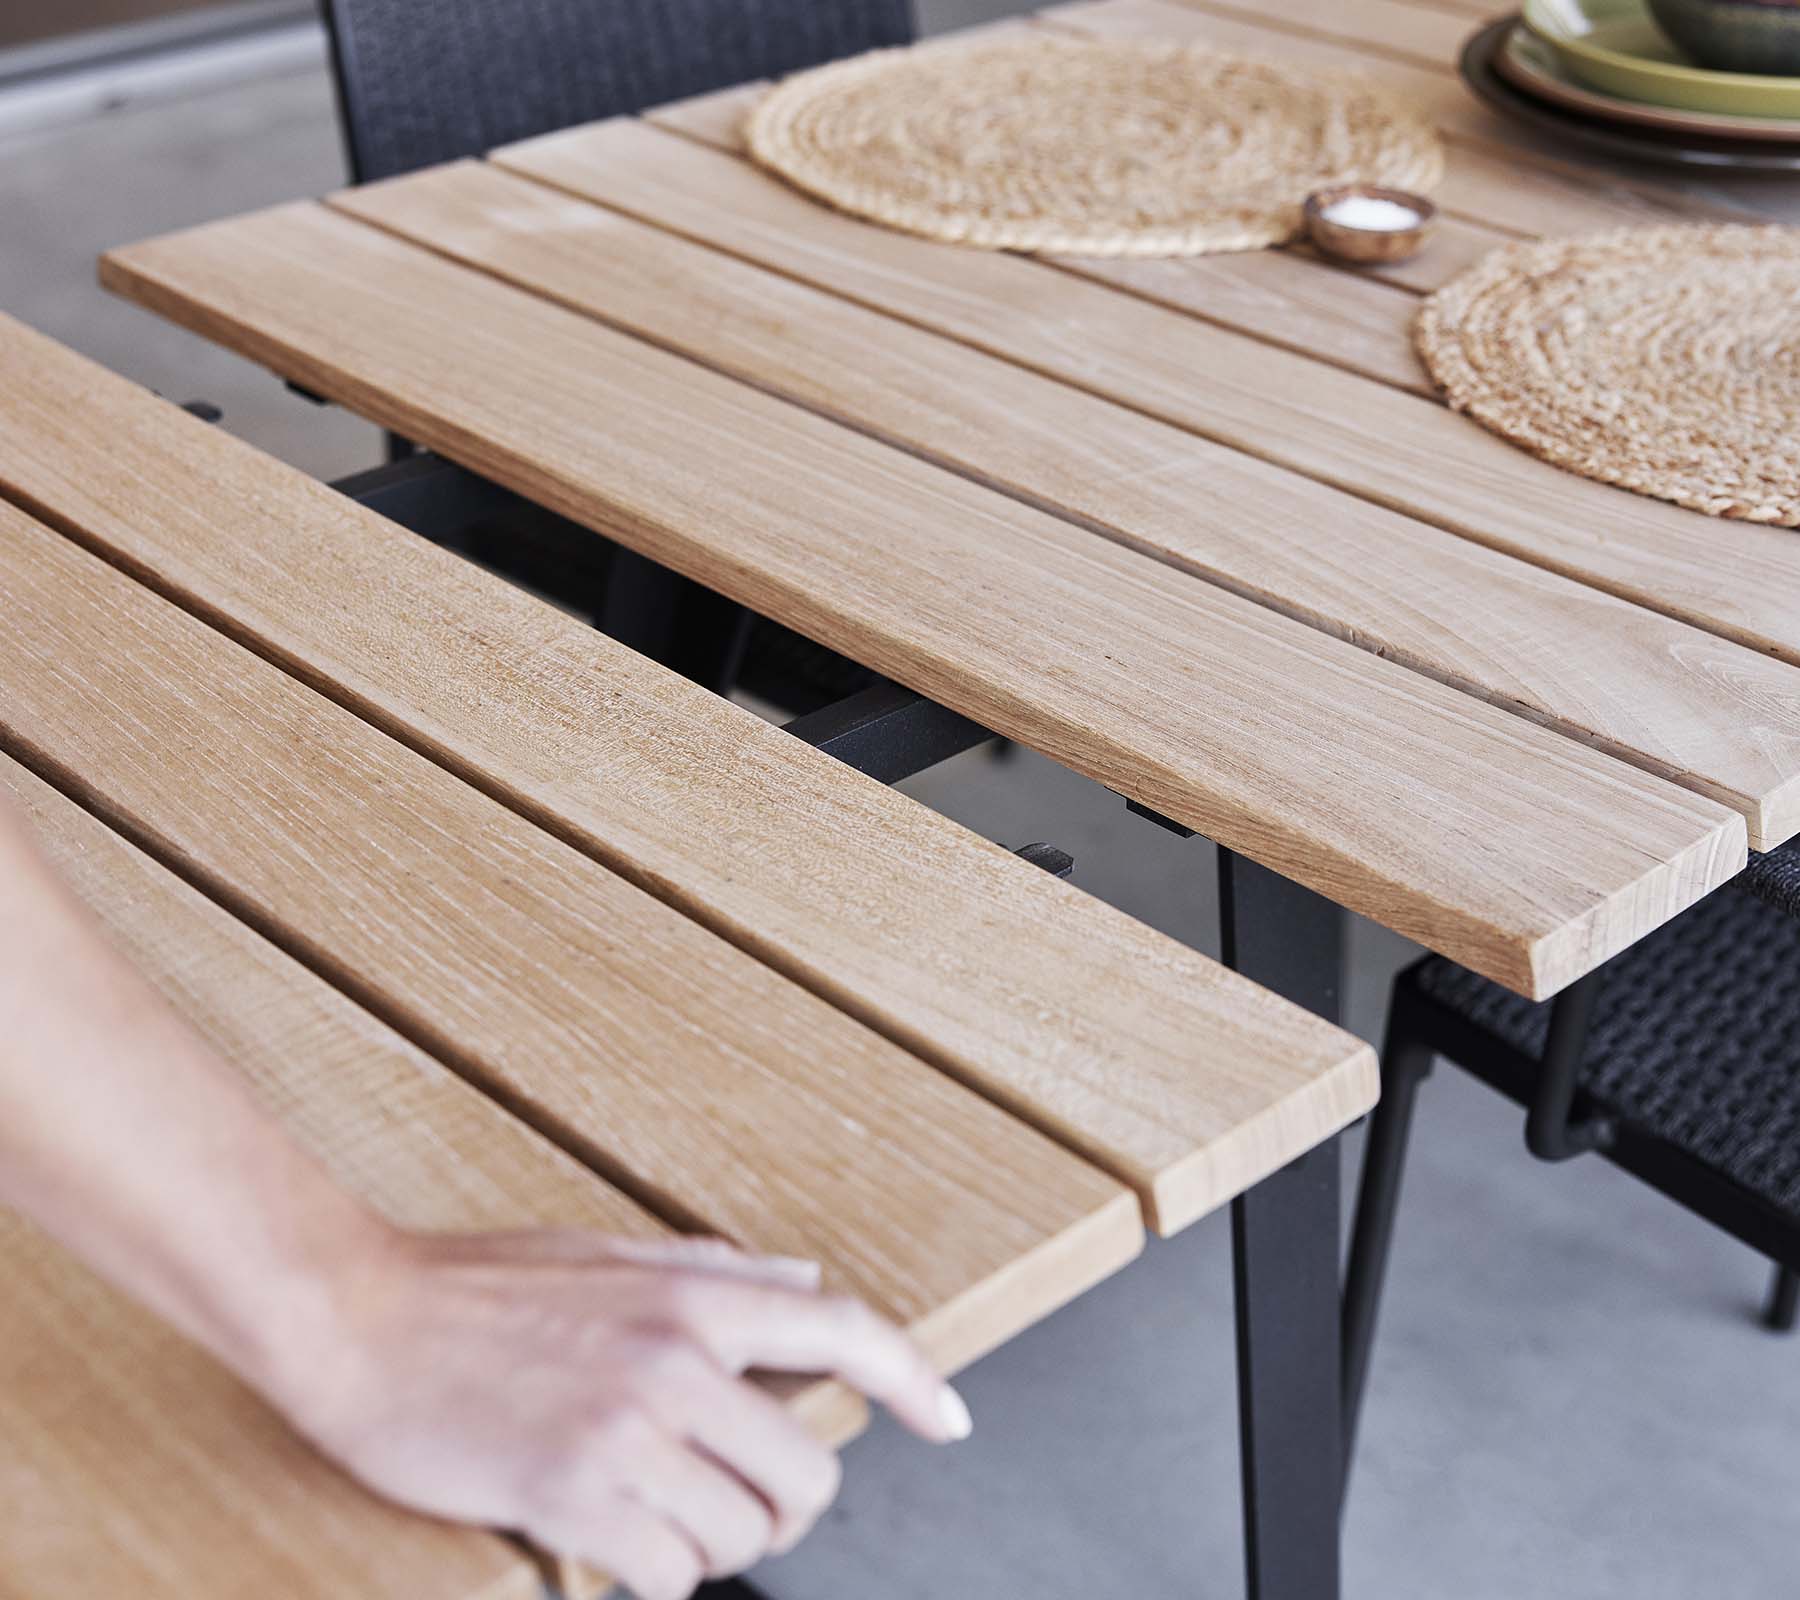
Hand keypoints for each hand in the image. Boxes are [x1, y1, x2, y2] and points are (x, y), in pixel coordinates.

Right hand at [269, 1228, 971, 1599]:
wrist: (355, 1318)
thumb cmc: (478, 1287)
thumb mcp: (609, 1256)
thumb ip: (717, 1270)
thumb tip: (805, 1280)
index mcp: (694, 1294)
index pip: (847, 1330)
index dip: (916, 1380)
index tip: (951, 1423)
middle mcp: (677, 1361)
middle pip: (808, 1475)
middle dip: (784, 1506)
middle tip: (734, 1501)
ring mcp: (626, 1432)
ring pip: (741, 1537)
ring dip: (709, 1542)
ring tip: (653, 1511)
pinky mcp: (571, 1496)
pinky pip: (669, 1575)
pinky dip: (655, 1572)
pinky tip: (613, 1536)